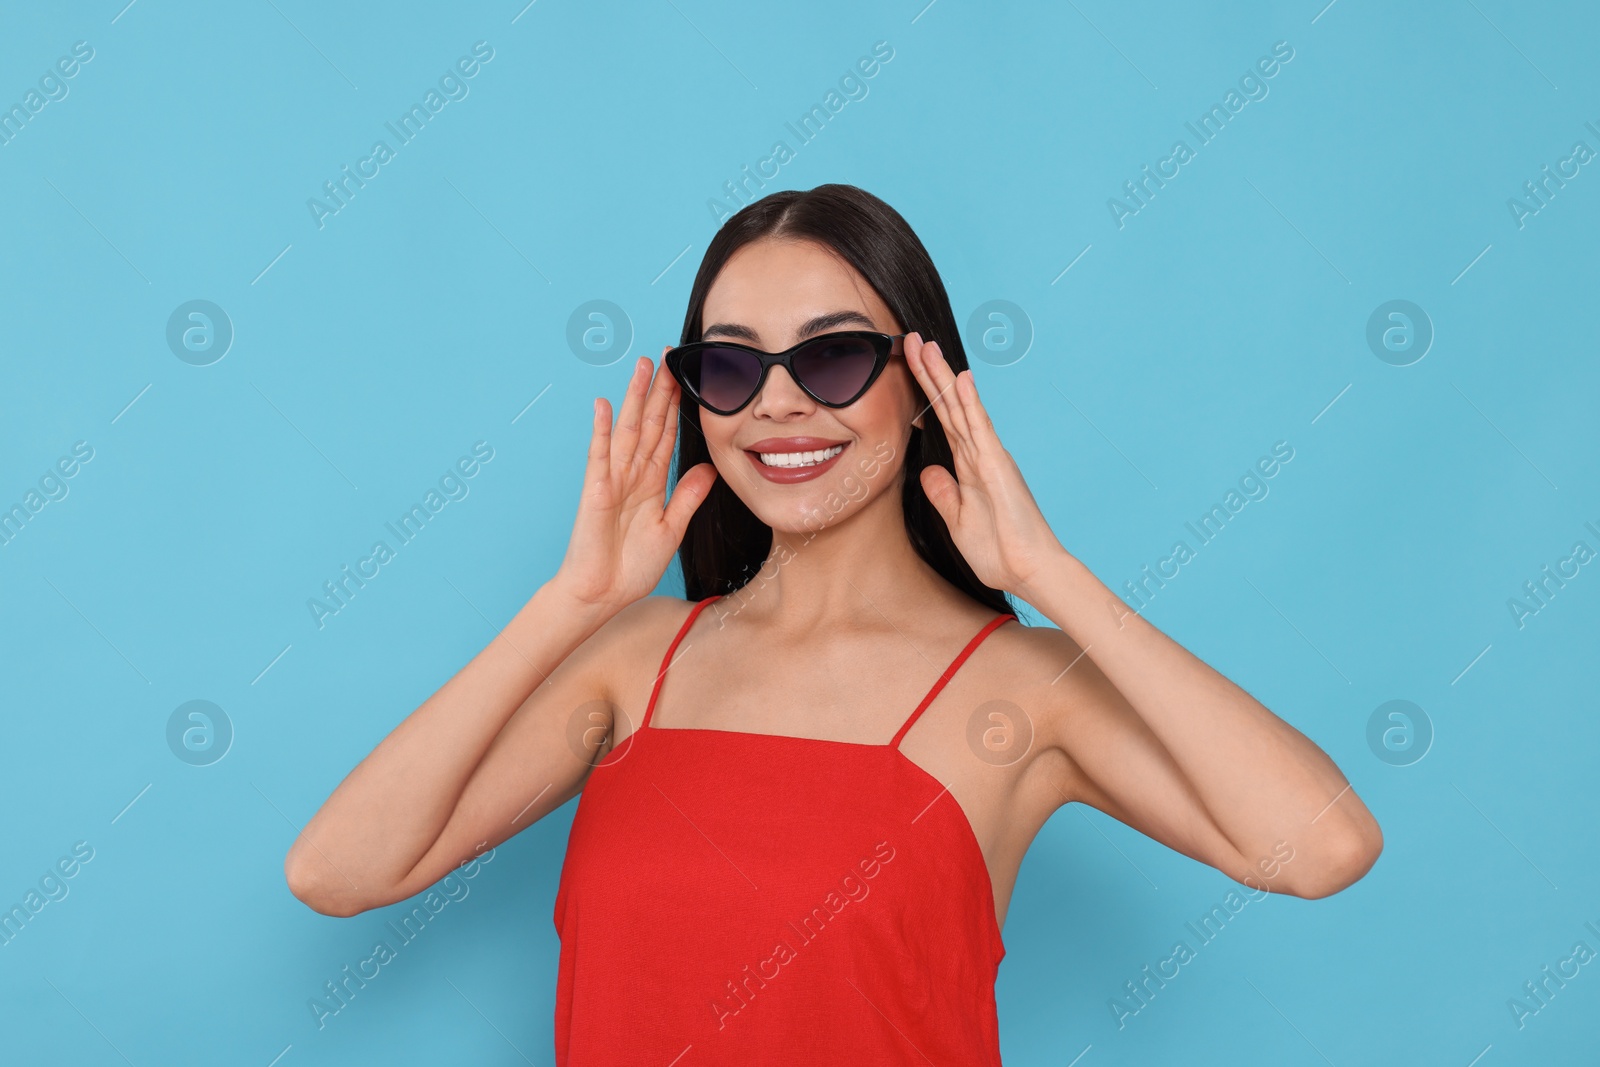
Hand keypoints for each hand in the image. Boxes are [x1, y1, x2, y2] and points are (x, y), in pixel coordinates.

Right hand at [553, 351, 717, 609]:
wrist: (602, 594)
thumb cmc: (630, 566)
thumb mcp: (671, 529)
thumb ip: (688, 497)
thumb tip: (708, 467)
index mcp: (651, 483)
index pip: (666, 435)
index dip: (675, 406)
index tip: (685, 377)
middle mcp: (631, 475)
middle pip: (649, 424)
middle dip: (659, 390)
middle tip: (667, 355)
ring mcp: (612, 480)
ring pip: (628, 431)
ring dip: (635, 398)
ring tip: (643, 367)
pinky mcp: (595, 492)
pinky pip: (600, 457)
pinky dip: (602, 431)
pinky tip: (604, 406)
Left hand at [904, 332, 1066, 597]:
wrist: (1028, 571)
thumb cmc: (998, 551)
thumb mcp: (958, 520)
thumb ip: (943, 493)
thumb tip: (927, 471)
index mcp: (968, 467)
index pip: (941, 422)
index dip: (924, 394)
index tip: (908, 366)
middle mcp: (979, 455)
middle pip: (948, 406)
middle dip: (929, 373)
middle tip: (911, 339)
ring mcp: (989, 457)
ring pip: (960, 408)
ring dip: (943, 377)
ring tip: (926, 346)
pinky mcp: (998, 466)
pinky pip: (980, 429)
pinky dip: (969, 404)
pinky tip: (960, 380)